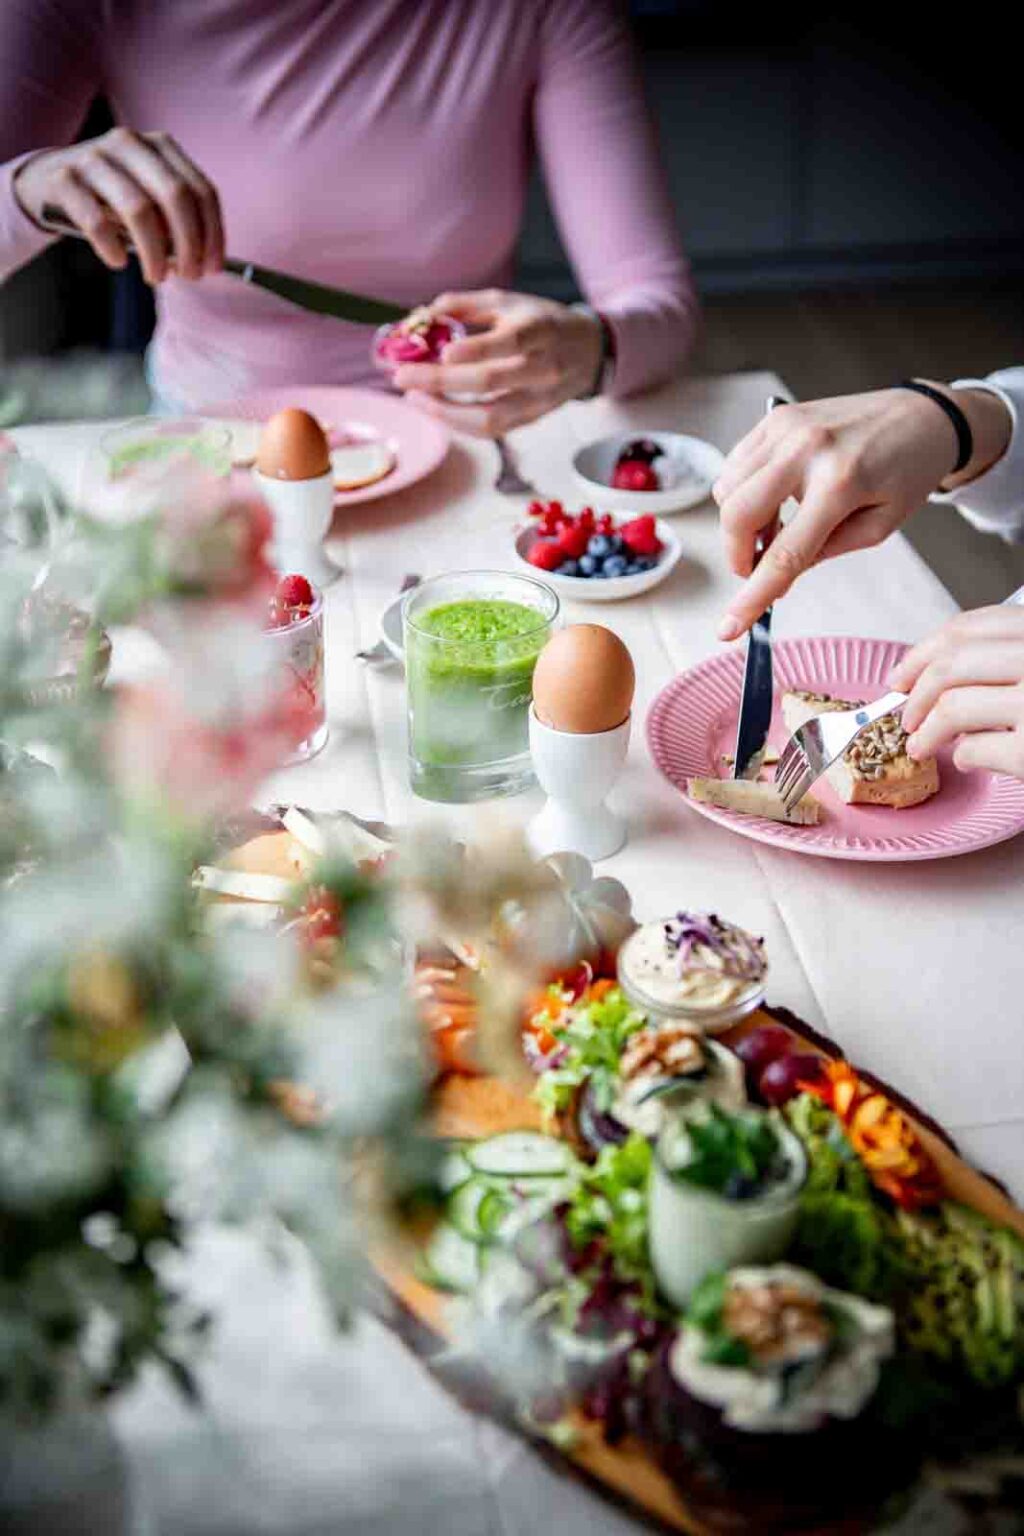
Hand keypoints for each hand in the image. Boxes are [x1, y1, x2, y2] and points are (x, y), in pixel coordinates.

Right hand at [14, 127, 223, 283]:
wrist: (48, 181)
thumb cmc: (111, 198)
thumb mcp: (149, 198)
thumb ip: (177, 220)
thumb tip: (205, 260)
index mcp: (159, 146)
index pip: (200, 190)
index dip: (212, 233)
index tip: (212, 267)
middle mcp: (128, 144)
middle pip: (175, 196)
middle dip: (189, 244)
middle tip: (189, 275)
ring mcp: (93, 157)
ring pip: (138, 209)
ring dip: (154, 253)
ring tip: (156, 276)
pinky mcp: (64, 179)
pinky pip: (96, 220)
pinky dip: (112, 247)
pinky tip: (118, 261)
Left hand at [393, 290, 602, 437]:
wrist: (589, 352)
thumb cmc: (542, 322)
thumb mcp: (510, 301)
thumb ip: (466, 304)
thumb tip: (422, 316)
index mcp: (540, 330)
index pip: (510, 343)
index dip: (476, 350)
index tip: (443, 353)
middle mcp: (543, 368)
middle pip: (490, 382)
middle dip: (441, 382)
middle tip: (401, 376)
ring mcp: (539, 400)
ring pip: (490, 417)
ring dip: (445, 412)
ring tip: (414, 397)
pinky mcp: (532, 420)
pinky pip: (492, 430)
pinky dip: (459, 423)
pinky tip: (435, 408)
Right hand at [713, 387, 1011, 639]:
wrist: (922, 415)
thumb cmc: (908, 471)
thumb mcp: (879, 526)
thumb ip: (824, 552)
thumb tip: (777, 575)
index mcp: (841, 482)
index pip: (784, 553)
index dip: (752, 596)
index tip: (729, 628)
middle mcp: (806, 449)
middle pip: (737, 516)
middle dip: (737, 555)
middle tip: (757, 568)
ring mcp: (786, 428)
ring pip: (727, 490)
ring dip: (740, 523)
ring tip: (776, 528)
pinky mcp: (776, 417)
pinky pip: (734, 465)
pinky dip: (742, 492)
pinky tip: (772, 498)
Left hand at [889, 606, 1023, 777]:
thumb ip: (999, 662)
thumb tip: (929, 680)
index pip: (971, 629)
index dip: (923, 653)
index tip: (899, 676)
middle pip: (953, 665)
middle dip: (915, 695)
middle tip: (905, 718)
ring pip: (953, 708)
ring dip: (925, 733)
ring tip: (921, 747)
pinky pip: (973, 750)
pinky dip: (961, 758)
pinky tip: (968, 761)